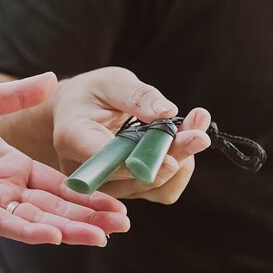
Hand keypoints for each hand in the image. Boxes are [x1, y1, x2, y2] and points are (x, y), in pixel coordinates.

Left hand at [0, 73, 128, 245]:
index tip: (118, 201)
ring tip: (100, 237)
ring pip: (34, 220)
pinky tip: (53, 236)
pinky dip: (27, 231)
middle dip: (89, 216)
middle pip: (55, 207)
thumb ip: (16, 95)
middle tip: (124, 225)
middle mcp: (5, 187)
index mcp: (12, 165)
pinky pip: (1, 223)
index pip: (59, 184)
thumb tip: (51, 78)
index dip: (88, 193)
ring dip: (67, 230)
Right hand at [51, 67, 211, 203]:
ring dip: (183, 159)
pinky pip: (162, 189)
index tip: (172, 160)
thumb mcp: (110, 82)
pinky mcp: (130, 190)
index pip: (107, 161)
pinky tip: (187, 138)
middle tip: (199, 133)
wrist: (77, 113)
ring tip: (197, 127)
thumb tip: (167, 112)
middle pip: (137, 178)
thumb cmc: (90, 94)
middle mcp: (87, 172)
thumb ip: (136, 95)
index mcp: (72, 139)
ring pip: (155, 188)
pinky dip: (181, 166)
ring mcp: (109, 187)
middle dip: (174, 156)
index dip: (140, 165)